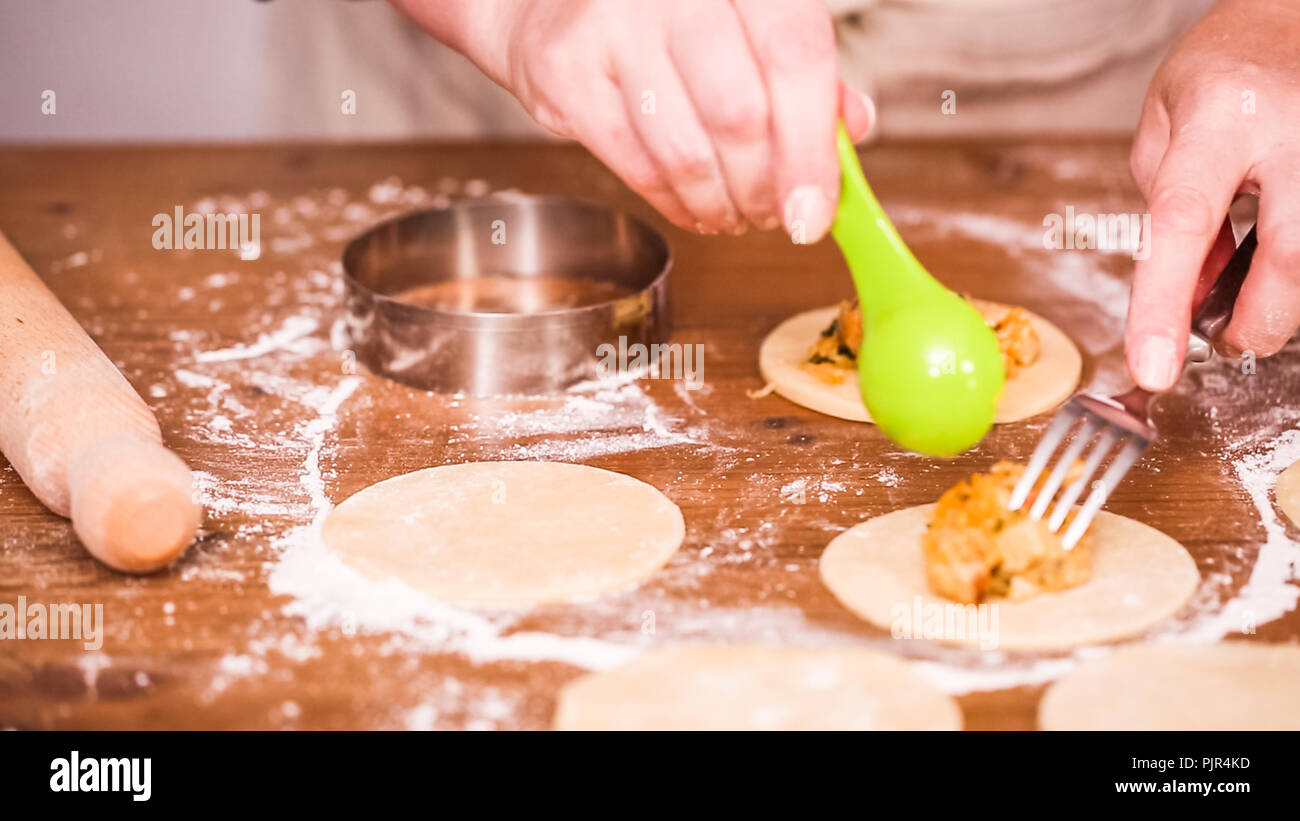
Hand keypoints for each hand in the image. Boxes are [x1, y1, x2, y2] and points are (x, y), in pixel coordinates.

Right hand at [392, 0, 873, 239]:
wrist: (554, 4)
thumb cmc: (669, 17)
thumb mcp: (748, 23)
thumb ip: (802, 72)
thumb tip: (853, 130)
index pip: (796, 53)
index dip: (811, 148)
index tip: (814, 214)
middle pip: (740, 113)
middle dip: (763, 188)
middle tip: (771, 216)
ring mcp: (613, 23)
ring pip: (686, 151)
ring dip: (719, 204)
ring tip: (732, 215)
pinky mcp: (566, 71)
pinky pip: (636, 164)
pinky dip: (673, 202)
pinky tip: (691, 205)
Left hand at [1127, 0, 1299, 389]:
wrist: (1290, 20)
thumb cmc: (1221, 71)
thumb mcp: (1163, 129)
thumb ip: (1164, 215)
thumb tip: (1179, 302)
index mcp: (1221, 116)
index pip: (1184, 220)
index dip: (1164, 303)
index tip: (1152, 368)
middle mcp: (1296, 131)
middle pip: (1293, 256)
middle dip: (1258, 319)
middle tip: (1225, 338)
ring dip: (1282, 299)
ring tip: (1248, 297)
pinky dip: (1296, 273)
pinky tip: (1274, 266)